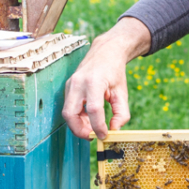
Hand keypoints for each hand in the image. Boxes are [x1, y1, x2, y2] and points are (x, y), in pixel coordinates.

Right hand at [63, 17, 151, 140]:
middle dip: (80, 130)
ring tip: (93, 126)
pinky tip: (88, 118)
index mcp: (94, 81)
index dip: (98, 126)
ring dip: (78, 125)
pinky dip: (77, 117)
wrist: (105, 52)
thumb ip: (121, 113)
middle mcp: (78, 82)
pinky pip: (69, 107)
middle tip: (93, 136)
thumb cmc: (115, 72)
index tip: (104, 135)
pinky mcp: (68, 87)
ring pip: (67, 113)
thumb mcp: (122, 92)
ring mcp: (70, 84)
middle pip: (70, 114)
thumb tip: (114, 130)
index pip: (93, 109)